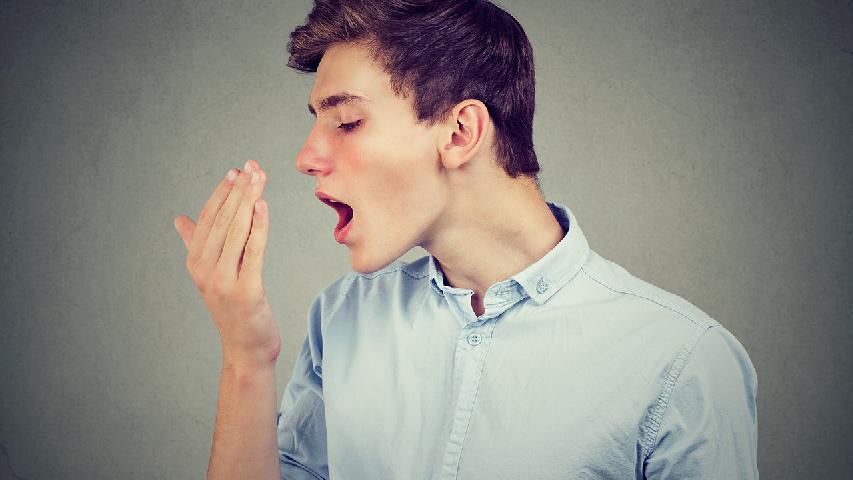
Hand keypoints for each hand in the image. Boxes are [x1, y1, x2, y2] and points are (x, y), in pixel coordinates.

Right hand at [174, 160, 280, 367]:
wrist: (246, 348)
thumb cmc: (234, 309)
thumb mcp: (212, 275)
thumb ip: (197, 244)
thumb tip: (179, 219)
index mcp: (196, 263)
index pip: (207, 219)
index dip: (221, 193)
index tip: (235, 170)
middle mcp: (205, 270)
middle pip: (222, 220)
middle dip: (238, 190)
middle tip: (251, 166)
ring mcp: (224, 281)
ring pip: (236, 231)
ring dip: (249, 201)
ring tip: (259, 177)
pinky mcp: (246, 290)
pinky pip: (253, 251)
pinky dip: (258, 226)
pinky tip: (263, 205)